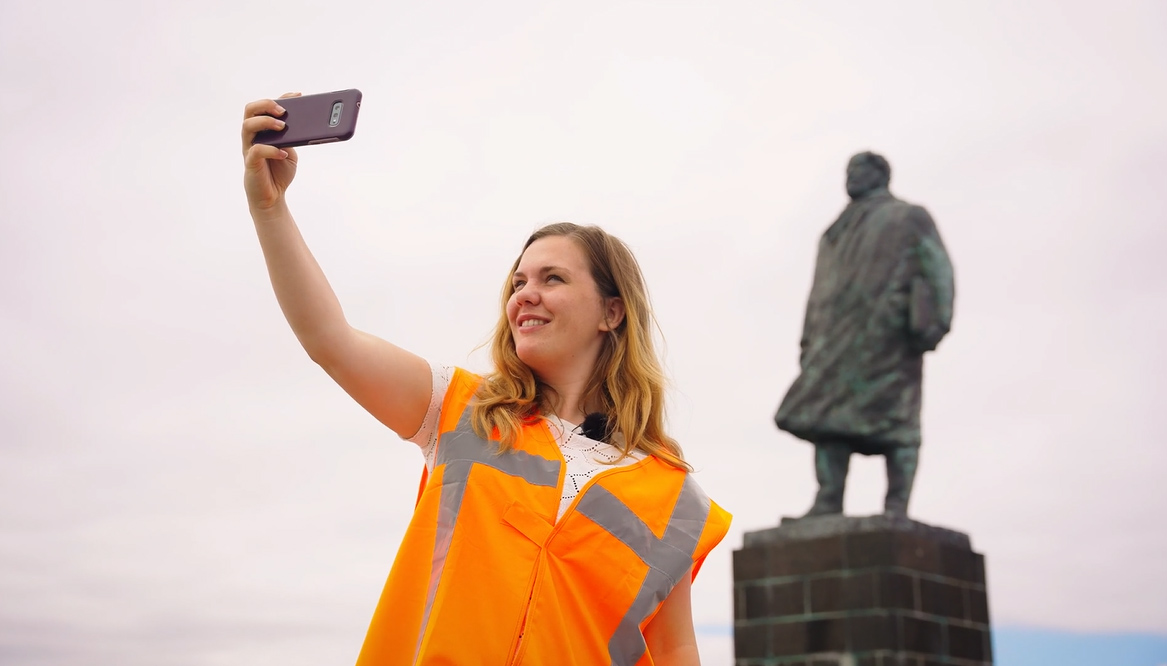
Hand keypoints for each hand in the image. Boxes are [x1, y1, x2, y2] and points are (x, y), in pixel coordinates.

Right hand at [241, 93, 300, 212]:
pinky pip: (255, 151)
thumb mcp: (291, 151)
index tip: (298, 96)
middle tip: (284, 111)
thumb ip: (294, 138)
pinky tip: (283, 153)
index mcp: (263, 130)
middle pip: (250, 110)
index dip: (281, 98)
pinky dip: (271, 149)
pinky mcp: (250, 163)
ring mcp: (249, 148)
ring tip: (283, 126)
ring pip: (248, 126)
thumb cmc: (279, 172)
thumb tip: (306, 125)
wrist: (272, 196)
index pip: (266, 107)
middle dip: (267, 105)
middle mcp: (253, 135)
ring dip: (265, 122)